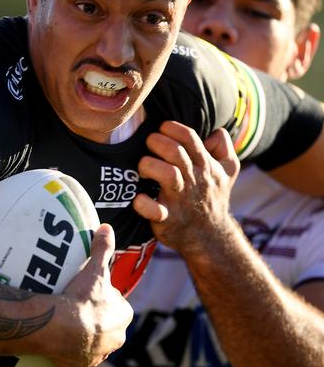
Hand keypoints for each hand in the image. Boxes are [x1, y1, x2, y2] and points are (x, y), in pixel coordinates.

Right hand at [50, 224, 132, 366]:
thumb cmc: (82, 299)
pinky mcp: (82, 364)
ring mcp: (99, 353)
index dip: (105, 297)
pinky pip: (79, 355)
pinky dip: (73, 347)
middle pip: (107, 324)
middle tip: (76, 303)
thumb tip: (107, 228)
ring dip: (85, 332)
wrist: (60, 329)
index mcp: (123, 316)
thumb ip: (102, 248)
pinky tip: (62, 336)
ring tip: (67, 319)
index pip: (118, 305)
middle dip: (96, 316)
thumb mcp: (94, 270)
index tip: (90, 291)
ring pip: (95, 340)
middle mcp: (116, 338)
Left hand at [133, 121, 239, 253]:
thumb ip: (224, 149)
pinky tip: (139, 198)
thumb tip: (217, 131)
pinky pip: (155, 210)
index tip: (162, 129)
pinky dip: (144, 203)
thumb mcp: (228, 173)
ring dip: (149, 166)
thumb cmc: (212, 198)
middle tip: (148, 146)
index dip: (172, 128)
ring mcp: (180, 200)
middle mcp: (193, 180)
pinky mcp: (168, 219)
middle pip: (175, 152)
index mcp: (205, 166)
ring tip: (143, 168)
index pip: (190, 138)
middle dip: (157, 142)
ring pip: (168, 175)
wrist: (210, 238)